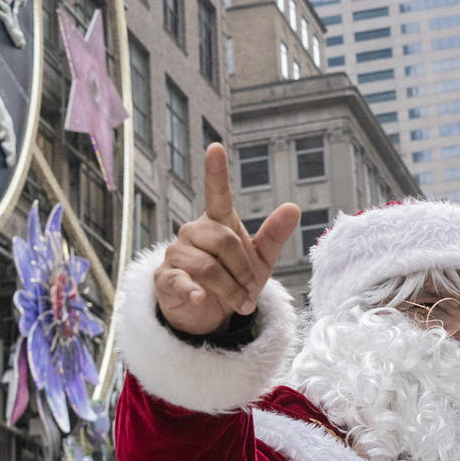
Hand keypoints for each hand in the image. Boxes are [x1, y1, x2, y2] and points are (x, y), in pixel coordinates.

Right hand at [154, 144, 297, 336]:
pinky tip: (200, 298)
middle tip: (251, 290)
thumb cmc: (233, 278)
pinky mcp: (165, 277)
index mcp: (218, 222)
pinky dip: (192, 291)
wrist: (207, 312)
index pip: (217, 193)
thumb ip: (273, 234)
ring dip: (230, 289)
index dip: (216, 172)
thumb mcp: (260, 259)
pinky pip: (180, 280)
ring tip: (239, 302)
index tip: (216, 148)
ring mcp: (176, 253)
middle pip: (224, 241)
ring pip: (207, 266)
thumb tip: (294, 207)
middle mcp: (193, 232)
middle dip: (243, 269)